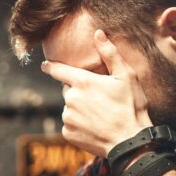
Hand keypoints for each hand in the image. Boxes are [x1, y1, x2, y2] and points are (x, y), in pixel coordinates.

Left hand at [41, 29, 151, 156]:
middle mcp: (70, 99)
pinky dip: (79, 124)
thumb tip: (98, 33)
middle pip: (69, 90)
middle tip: (99, 99)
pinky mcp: (68, 133)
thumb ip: (110, 53)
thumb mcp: (126, 76)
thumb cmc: (131, 107)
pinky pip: (70, 124)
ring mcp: (67, 117)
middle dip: (80, 91)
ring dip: (80, 109)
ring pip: (70, 108)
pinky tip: (95, 127)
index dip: (51, 67)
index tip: (45, 65)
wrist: (129, 142)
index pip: (58, 70)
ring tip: (100, 115)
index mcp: (82, 82)